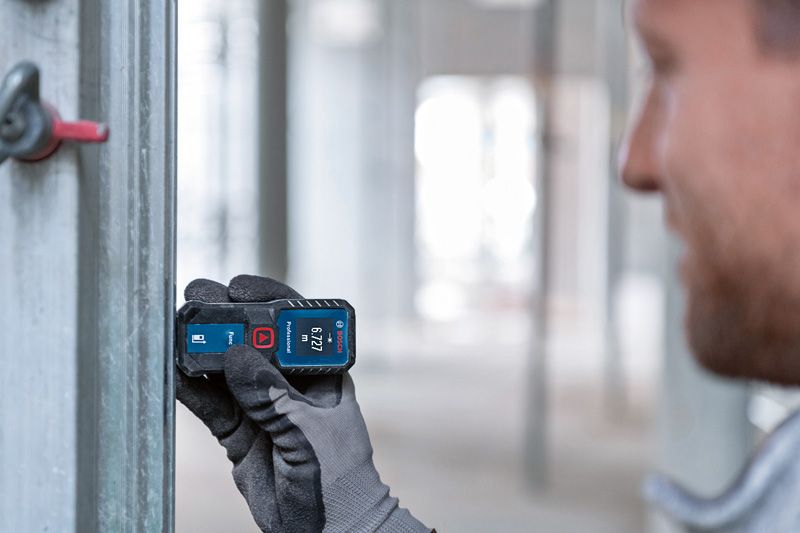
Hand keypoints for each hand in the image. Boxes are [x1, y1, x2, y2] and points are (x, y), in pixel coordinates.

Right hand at [176, 275, 428, 532]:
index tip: (239, 288)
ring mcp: (262, 405)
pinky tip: (174, 371)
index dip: (268, 299)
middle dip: (227, 317)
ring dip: (202, 350)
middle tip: (197, 297)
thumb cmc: (339, 476)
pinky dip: (192, 388)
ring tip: (175, 329)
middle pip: (254, 339)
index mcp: (320, 373)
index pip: (295, 324)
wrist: (328, 527)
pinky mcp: (240, 431)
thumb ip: (273, 397)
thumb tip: (237, 355)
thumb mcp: (310, 432)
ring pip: (227, 368)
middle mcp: (289, 383)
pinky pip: (212, 404)